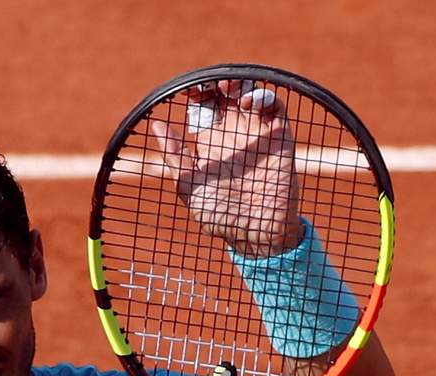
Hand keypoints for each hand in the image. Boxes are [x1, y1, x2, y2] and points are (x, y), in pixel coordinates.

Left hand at [151, 80, 303, 257]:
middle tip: (209, 84)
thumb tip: (157, 125)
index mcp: (211, 143)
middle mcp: (234, 134)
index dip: (197, 92)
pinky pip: (274, 106)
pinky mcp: (279, 136)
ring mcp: (257, 133)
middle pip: (226, 94)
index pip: (204, 106)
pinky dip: (263, 96)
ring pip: (250, 93)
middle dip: (217, 82)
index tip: (188, 90)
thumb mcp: (189, 186)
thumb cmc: (219, 216)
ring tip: (227, 88)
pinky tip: (248, 103)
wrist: (255, 233)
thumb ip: (175, 156)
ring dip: (239, 83)